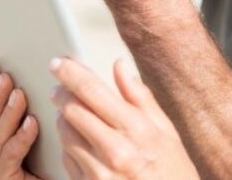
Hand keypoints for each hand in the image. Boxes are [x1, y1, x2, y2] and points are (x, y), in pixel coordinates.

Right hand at [0, 63, 41, 179]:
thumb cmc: (46, 163)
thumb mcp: (36, 133)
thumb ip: (32, 109)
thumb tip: (49, 74)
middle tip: (4, 74)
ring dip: (8, 112)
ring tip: (18, 93)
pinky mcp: (1, 179)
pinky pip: (12, 154)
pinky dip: (21, 137)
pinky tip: (32, 123)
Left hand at [50, 57, 198, 178]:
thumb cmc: (172, 171)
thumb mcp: (167, 131)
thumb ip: (140, 98)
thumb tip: (119, 67)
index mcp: (137, 129)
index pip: (93, 91)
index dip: (71, 73)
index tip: (59, 62)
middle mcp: (116, 150)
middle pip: (72, 110)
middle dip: (61, 93)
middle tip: (59, 86)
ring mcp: (99, 173)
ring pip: (65, 134)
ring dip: (63, 118)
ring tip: (70, 113)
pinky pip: (67, 159)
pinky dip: (68, 145)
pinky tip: (79, 141)